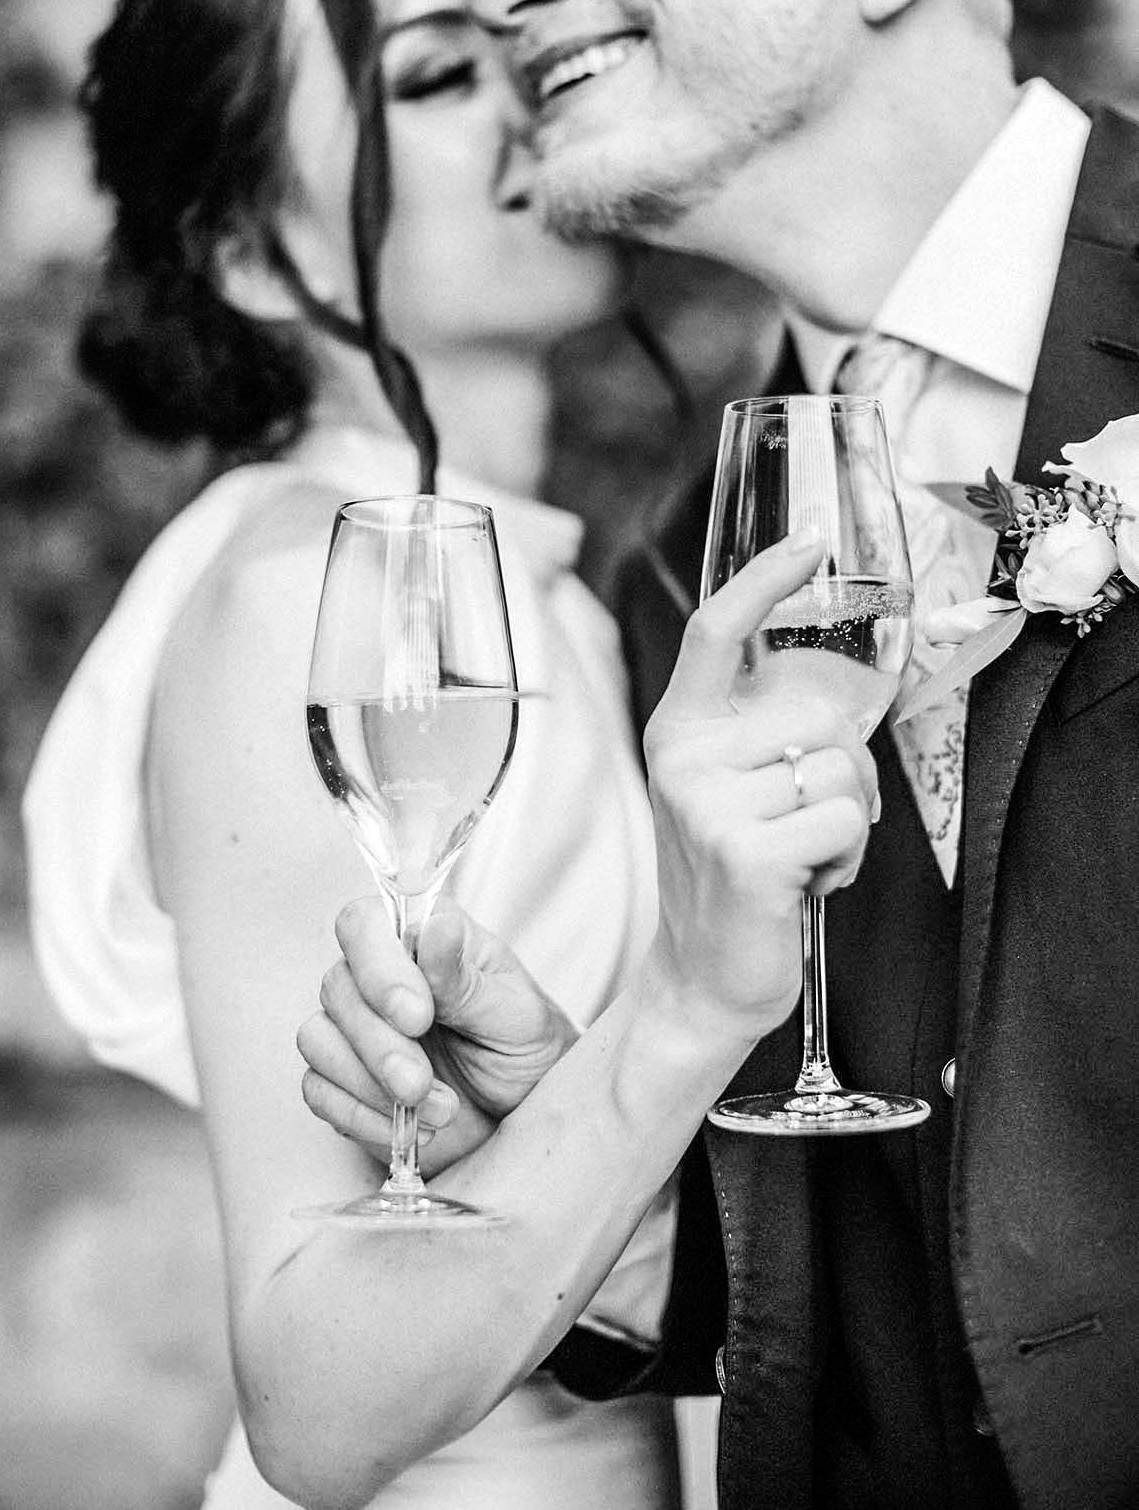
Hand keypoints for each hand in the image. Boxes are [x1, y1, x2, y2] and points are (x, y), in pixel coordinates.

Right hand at [298, 900, 577, 1174]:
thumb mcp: (513, 1013)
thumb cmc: (524, 1045)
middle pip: (338, 988)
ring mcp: (354, 1026)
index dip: (379, 969)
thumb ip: (466, 979)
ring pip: (318, 1039)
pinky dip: (361, 1116)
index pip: (364, 924)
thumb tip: (437, 928)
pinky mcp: (342, 1078)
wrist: (523, 1110)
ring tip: (440, 1110)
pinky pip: (319, 1090)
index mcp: (421, 938)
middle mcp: (377, 975)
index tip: (418, 1018)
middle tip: (421, 1084)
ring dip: (371, 1084)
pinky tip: (409, 1129)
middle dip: (379, 1046)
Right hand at [642, 531, 878, 1047]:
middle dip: (844, 770)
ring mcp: (711, 805)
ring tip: (801, 856)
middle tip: (808, 822)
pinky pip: (845, 820)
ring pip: (840, 770)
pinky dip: (846, 858)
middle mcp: (685, 758)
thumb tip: (831, 698)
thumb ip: (755, 735)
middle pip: (817, 714)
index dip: (765, 580)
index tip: (808, 545)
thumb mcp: (723, 791)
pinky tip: (807, 883)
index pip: (716, 631)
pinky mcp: (747, 853)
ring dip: (845, 821)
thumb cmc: (730, 882)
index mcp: (678, 732)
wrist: (699, 980)